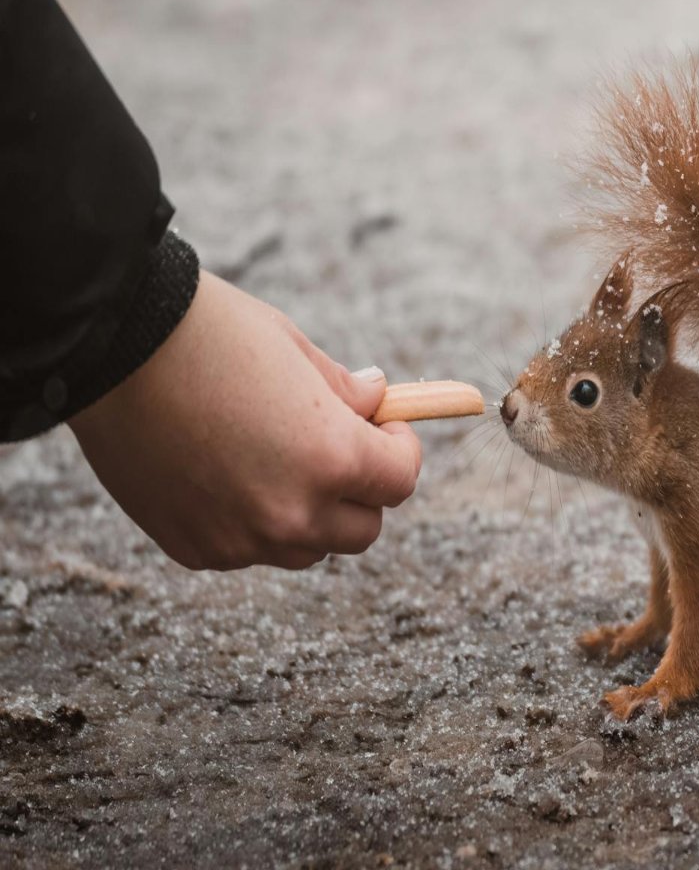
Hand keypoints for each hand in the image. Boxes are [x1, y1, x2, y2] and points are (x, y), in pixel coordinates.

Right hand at [68, 271, 421, 569]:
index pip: (401, 482)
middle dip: (361, 491)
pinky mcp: (195, 549)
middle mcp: (292, 513)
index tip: (382, 427)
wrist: (112, 345)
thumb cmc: (213, 335)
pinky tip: (224, 472)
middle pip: (362, 530)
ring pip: (307, 548)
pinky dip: (251, 522)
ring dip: (310, 514)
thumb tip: (379, 403)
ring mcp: (241, 540)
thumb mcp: (298, 351)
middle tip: (337, 449)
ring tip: (276, 459)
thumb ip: (348, 393)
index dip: (398, 449)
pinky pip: (248, 549)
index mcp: (332, 459)